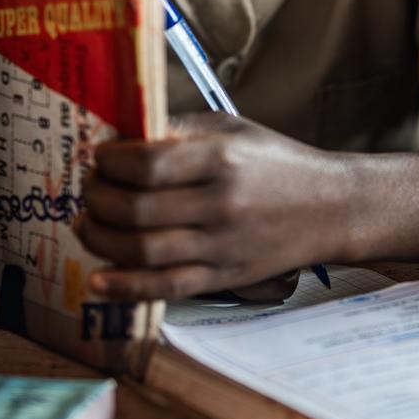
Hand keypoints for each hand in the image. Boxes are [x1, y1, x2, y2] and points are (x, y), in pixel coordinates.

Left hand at [80, 115, 344, 300]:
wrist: (332, 208)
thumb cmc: (276, 163)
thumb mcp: (232, 130)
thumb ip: (179, 131)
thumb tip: (119, 137)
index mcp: (222, 159)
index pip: (146, 165)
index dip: (109, 163)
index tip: (98, 158)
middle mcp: (221, 204)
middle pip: (136, 209)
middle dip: (97, 199)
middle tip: (88, 189)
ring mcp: (222, 246)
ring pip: (143, 251)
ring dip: (100, 239)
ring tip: (87, 223)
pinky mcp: (224, 277)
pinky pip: (165, 288)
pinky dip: (125, 287)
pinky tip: (97, 279)